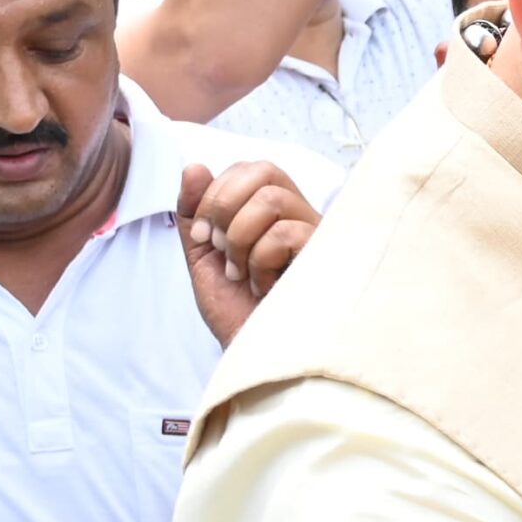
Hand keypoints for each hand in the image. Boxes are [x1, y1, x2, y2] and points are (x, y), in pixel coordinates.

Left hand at [179, 163, 318, 346]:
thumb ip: (194, 214)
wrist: (252, 355)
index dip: (218, 192)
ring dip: (241, 239)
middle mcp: (301, 217)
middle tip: (220, 249)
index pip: (252, 168)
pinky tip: (266, 288)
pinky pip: (285, 233)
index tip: (203, 237)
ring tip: (243, 274)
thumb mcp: (204, 257)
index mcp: (274, 214)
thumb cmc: (237, 312)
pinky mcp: (327, 257)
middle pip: (264, 171)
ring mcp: (318, 235)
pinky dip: (260, 262)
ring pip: (272, 199)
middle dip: (224, 207)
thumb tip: (194, 166)